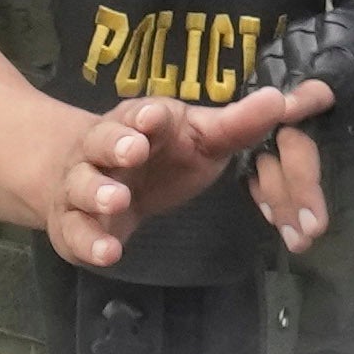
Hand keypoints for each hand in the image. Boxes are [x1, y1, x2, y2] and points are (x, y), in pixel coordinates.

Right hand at [47, 80, 331, 268]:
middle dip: (116, 144)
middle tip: (133, 150)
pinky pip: (76, 233)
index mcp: (138, 124)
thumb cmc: (158, 157)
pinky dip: (90, 243)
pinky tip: (108, 252)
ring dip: (98, 191)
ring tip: (116, 200)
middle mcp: (104, 150)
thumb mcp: (199, 139)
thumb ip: (236, 125)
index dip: (147, 115)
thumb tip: (278, 100)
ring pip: (83, 185)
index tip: (157, 116)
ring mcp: (84, 186)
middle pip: (102, 141)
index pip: (140, 113)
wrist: (90, 179)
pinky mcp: (74, 224)